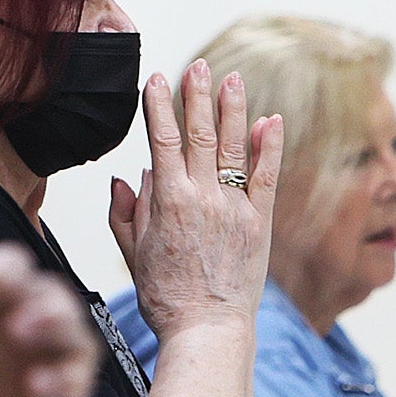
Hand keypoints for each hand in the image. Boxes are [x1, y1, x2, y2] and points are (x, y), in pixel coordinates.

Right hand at [107, 63, 282, 341]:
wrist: (207, 330)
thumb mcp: (133, 253)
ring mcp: (234, 208)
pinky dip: (269, 146)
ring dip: (233, 109)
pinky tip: (269, 120)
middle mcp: (203, 197)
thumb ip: (126, 212)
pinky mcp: (260, 222)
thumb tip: (127, 175)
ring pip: (234, 147)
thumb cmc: (166, 298)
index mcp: (167, 202)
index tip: (156, 79)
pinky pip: (266, 176)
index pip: (161, 140)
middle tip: (198, 66)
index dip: (158, 106)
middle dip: (197, 95)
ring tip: (231, 79)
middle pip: (200, 134)